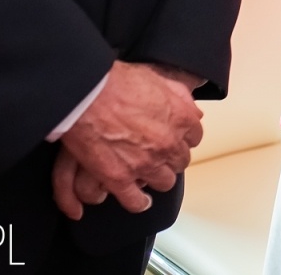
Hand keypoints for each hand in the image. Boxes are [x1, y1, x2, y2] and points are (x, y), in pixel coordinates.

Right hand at [56, 61, 202, 215]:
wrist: (87, 93)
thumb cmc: (117, 82)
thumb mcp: (158, 79)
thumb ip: (178, 96)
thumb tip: (190, 108)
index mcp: (181, 118)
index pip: (194, 138)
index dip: (181, 138)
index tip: (174, 138)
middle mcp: (168, 143)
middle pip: (180, 162)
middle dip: (170, 158)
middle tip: (158, 153)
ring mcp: (145, 163)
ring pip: (164, 182)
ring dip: (157, 177)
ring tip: (148, 173)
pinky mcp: (120, 178)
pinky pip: (135, 200)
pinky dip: (138, 202)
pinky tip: (139, 200)